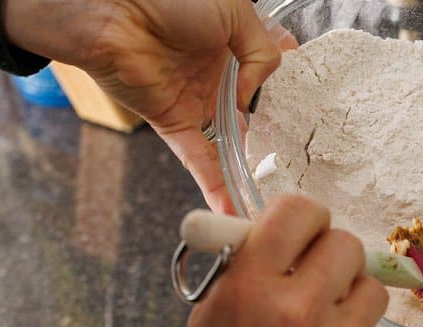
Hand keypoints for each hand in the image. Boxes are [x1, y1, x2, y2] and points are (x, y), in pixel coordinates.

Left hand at [2, 0, 280, 211]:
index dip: (289, 86)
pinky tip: (235, 211)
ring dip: (249, 171)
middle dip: (275, 136)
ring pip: (230, 142)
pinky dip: (216, 186)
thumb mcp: (236, 10)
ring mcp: (195, 100)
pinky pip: (199, 159)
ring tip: (274, 198)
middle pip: (254, 112)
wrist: (113, 8)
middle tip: (300, 160)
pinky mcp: (173, 121)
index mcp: (233, 41)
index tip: (309, 107)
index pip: (269, 67)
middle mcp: (216, 73)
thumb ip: (263, 52)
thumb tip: (255, 97)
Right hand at [159, 195, 387, 326]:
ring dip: (351, 294)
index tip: (303, 229)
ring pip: (371, 289)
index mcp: (249, 287)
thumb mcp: (207, 320)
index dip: (305, 217)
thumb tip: (273, 236)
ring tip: (325, 315)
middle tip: (317, 272)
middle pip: (346, 245)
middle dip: (332, 254)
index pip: (298, 213)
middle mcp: (297, 310)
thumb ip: (243, 272)